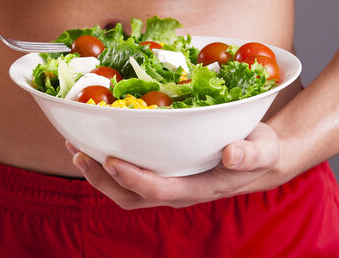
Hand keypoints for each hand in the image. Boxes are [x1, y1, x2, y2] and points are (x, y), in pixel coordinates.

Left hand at [66, 122, 286, 208]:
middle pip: (130, 196)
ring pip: (123, 190)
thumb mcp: (263, 149)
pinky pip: (127, 175)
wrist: (256, 157)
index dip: (133, 178)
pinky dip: (105, 163)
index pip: (159, 191)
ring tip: (75, 148)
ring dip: (96, 173)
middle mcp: (176, 190)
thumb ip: (252, 153)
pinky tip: (93, 143)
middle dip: (101, 179)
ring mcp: (165, 184)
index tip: (111, 160)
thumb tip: (232, 155)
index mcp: (198, 188)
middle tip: (79, 153)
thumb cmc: (258, 151)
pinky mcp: (160, 173)